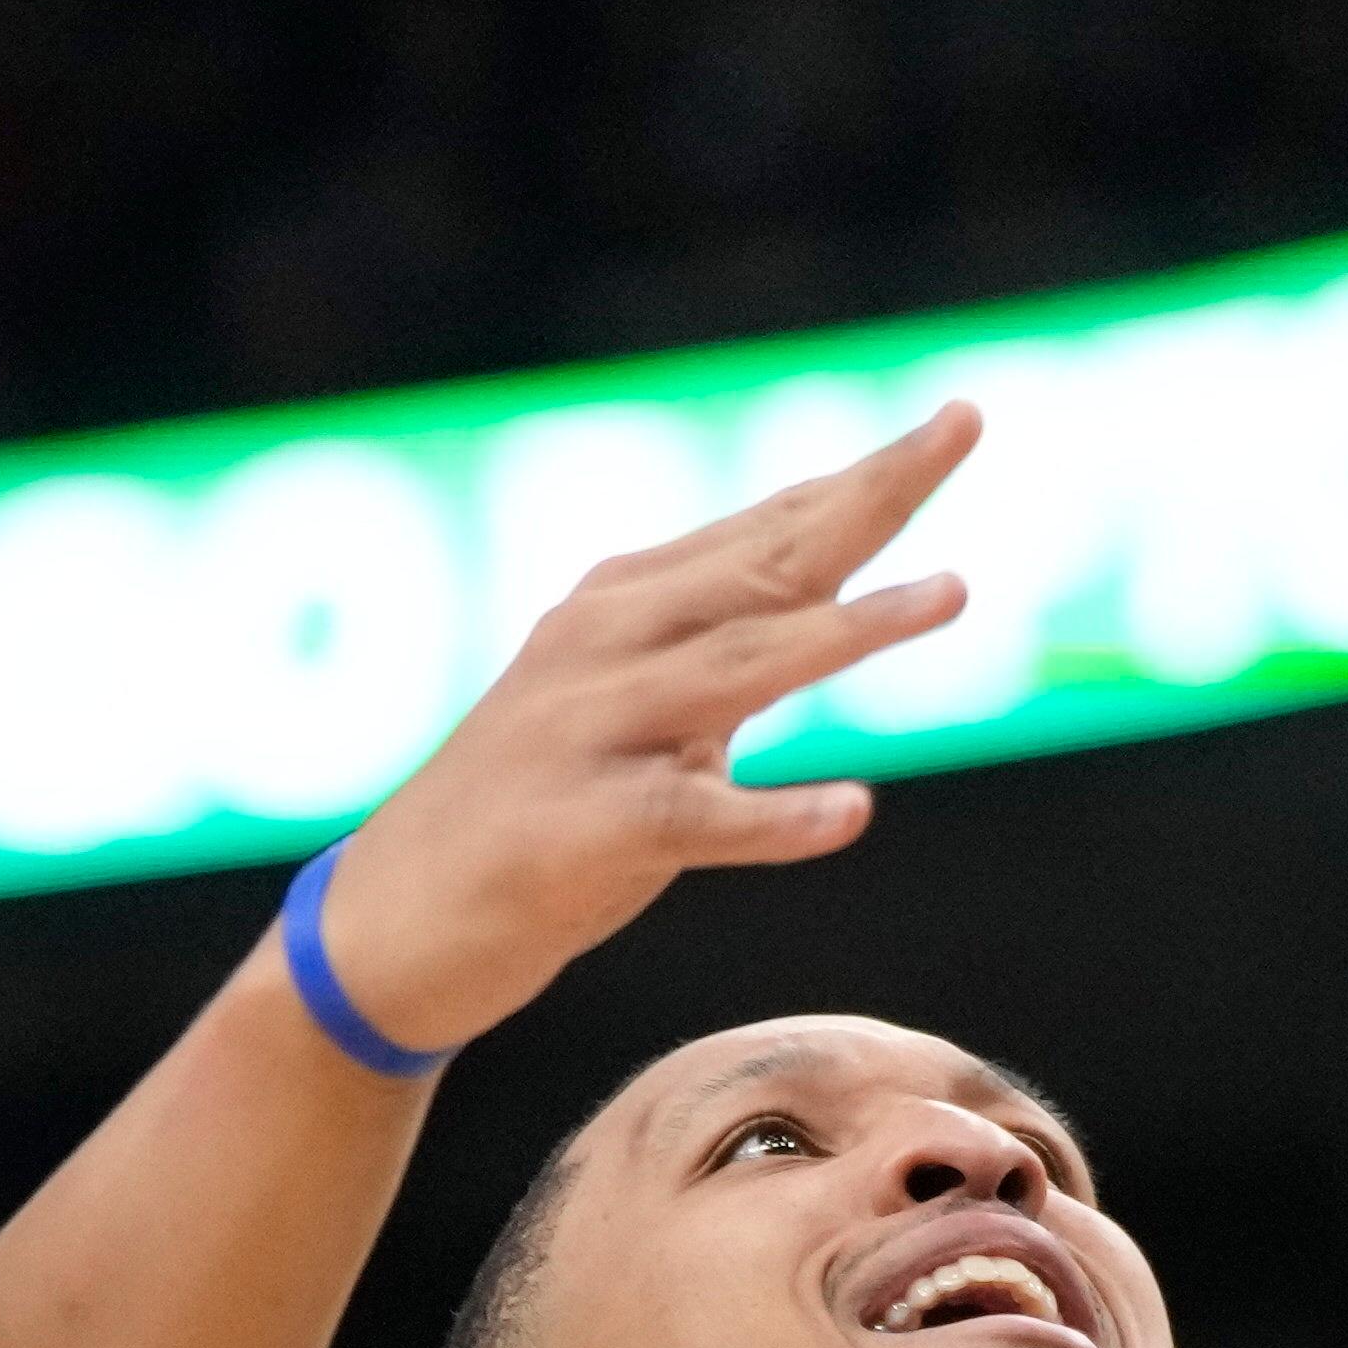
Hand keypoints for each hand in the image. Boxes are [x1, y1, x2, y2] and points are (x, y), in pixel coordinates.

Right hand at [301, 406, 976, 1056]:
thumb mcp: (623, 707)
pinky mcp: (580, 831)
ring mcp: (586, 733)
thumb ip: (711, 648)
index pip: (766, 529)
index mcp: (618, 607)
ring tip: (952, 595)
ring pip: (737, 667)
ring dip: (849, 630)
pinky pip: (692, 819)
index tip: (956, 420)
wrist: (387, 927)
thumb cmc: (526, 814)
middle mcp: (600, 646)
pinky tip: (852, 812)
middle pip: (763, 562)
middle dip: (870, 498)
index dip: (865, 478)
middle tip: (960, 427)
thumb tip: (824, 588)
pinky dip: (774, 818)